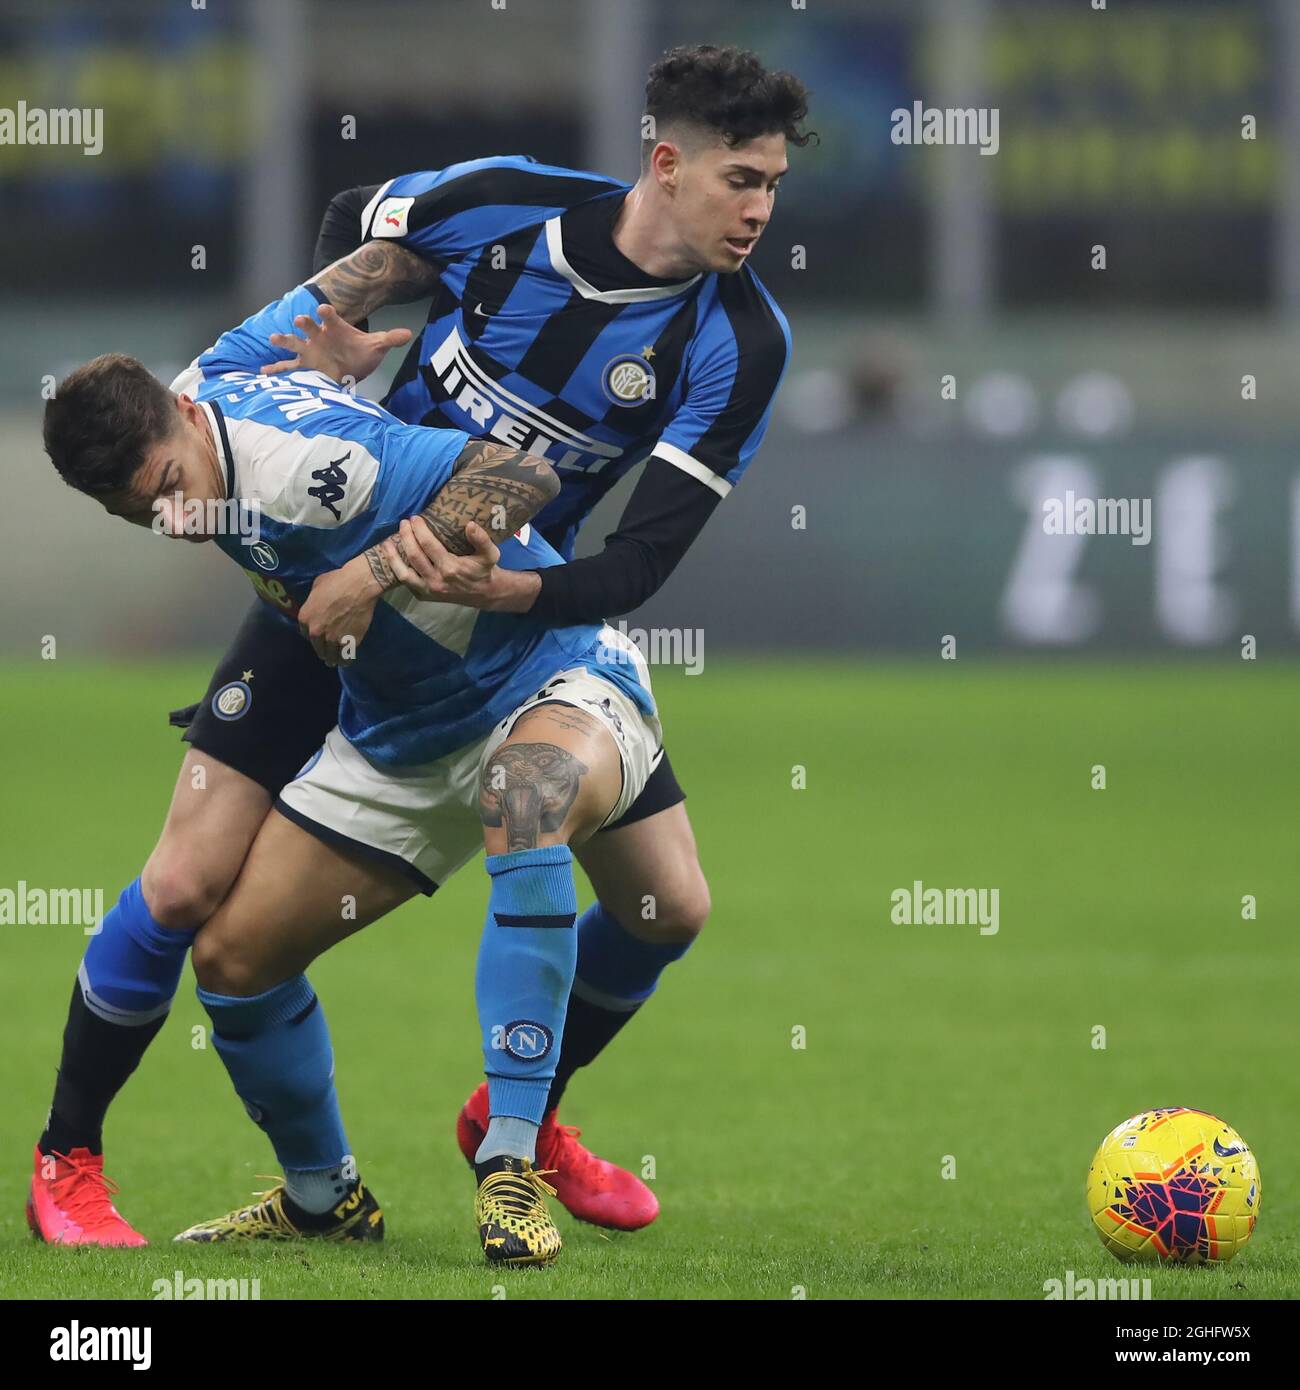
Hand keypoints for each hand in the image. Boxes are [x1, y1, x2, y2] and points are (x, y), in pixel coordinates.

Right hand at [260, 303, 411, 385]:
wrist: (352, 367)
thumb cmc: (361, 353)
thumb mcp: (377, 346)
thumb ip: (390, 339)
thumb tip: (408, 333)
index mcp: (335, 328)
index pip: (330, 316)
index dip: (326, 312)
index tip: (323, 309)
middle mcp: (319, 337)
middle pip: (309, 326)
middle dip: (304, 323)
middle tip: (300, 320)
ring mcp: (309, 351)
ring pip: (294, 343)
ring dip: (284, 341)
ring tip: (273, 339)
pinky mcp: (304, 366)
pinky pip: (287, 367)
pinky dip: (276, 371)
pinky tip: (263, 374)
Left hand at [297, 554, 383, 665]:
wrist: (359, 585)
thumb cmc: (337, 580)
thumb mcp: (317, 586)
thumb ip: (313, 601)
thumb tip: (317, 605)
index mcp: (305, 617)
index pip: (305, 634)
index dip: (313, 636)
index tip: (318, 637)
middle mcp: (316, 631)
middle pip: (318, 647)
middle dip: (322, 650)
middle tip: (326, 653)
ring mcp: (333, 639)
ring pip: (331, 655)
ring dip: (333, 659)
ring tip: (335, 661)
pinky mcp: (349, 642)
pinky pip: (345, 656)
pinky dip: (345, 660)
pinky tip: (346, 661)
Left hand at [382, 516, 537, 611]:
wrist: (484, 594)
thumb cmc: (485, 570)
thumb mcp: (490, 554)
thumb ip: (482, 539)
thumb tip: (470, 524)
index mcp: (451, 568)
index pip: (428, 544)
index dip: (419, 529)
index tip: (415, 518)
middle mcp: (437, 580)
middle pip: (414, 555)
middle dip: (406, 537)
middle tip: (404, 523)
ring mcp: (428, 590)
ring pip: (403, 573)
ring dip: (393, 556)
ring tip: (387, 542)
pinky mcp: (424, 595)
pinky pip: (405, 582)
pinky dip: (396, 569)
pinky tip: (393, 557)